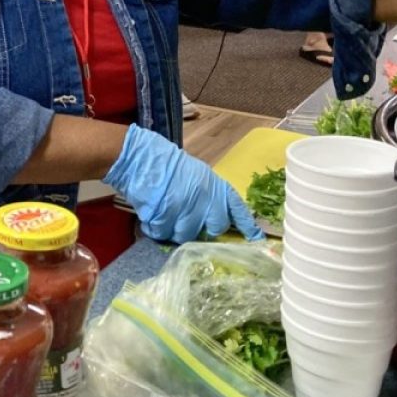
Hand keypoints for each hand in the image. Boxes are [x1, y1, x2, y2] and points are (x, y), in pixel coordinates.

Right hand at [103, 124, 262, 242]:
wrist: (141, 157)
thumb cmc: (168, 165)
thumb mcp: (197, 175)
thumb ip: (210, 195)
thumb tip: (217, 219)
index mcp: (213, 185)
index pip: (236, 208)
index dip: (246, 225)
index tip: (255, 238)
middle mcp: (204, 198)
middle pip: (214, 229)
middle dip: (202, 229)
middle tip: (186, 220)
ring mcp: (185, 208)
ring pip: (186, 236)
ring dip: (174, 230)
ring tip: (164, 215)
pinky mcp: (165, 217)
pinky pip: (164, 234)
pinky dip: (156, 229)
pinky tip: (152, 216)